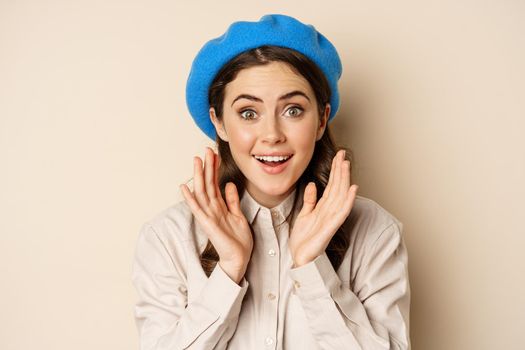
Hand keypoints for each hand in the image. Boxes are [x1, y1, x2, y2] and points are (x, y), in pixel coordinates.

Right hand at [179, 147, 252, 283]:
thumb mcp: (238, 215)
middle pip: (207, 184)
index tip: (215, 154)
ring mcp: (208, 216)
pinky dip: (190, 199)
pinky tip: (184, 188)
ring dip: (199, 176)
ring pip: (202, 192)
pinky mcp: (208, 224)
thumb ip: (232, 200)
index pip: (215, 183)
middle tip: (206, 150)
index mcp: (219, 206)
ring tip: (196, 161)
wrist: (239, 258)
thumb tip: (228, 184)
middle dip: (207, 167)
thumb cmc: (238, 240)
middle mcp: (212, 209)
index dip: (215, 169)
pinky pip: (197, 209)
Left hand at [289, 149, 358, 266]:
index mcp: (323, 207)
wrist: (300, 258)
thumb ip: (310, 200)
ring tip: (347, 164)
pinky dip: (348, 200)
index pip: (332, 185)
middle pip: (337, 187)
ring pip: (341, 195)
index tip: (337, 156)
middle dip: (340, 170)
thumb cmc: (304, 239)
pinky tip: (353, 188)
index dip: (335, 171)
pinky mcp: (330, 227)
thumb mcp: (304, 215)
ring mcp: (331, 219)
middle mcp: (330, 211)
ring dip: (344, 179)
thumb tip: (313, 184)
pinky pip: (341, 212)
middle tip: (343, 154)